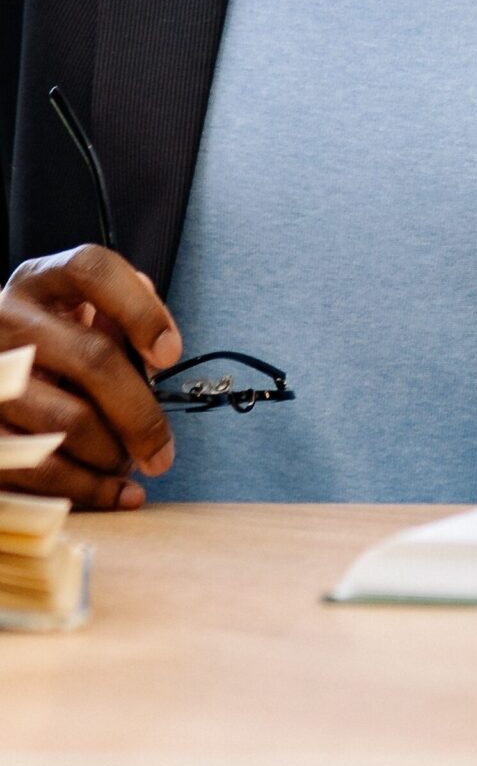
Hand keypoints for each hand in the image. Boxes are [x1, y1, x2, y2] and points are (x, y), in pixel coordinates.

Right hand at [0, 246, 180, 507]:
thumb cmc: (54, 343)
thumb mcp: (83, 313)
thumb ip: (124, 319)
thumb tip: (156, 354)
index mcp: (42, 279)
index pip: (94, 271)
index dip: (140, 310)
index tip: (171, 354)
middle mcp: (7, 318)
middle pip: (92, 357)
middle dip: (140, 412)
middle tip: (164, 450)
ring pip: (66, 421)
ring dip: (112, 454)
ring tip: (131, 465)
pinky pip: (38, 469)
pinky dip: (87, 489)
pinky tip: (117, 494)